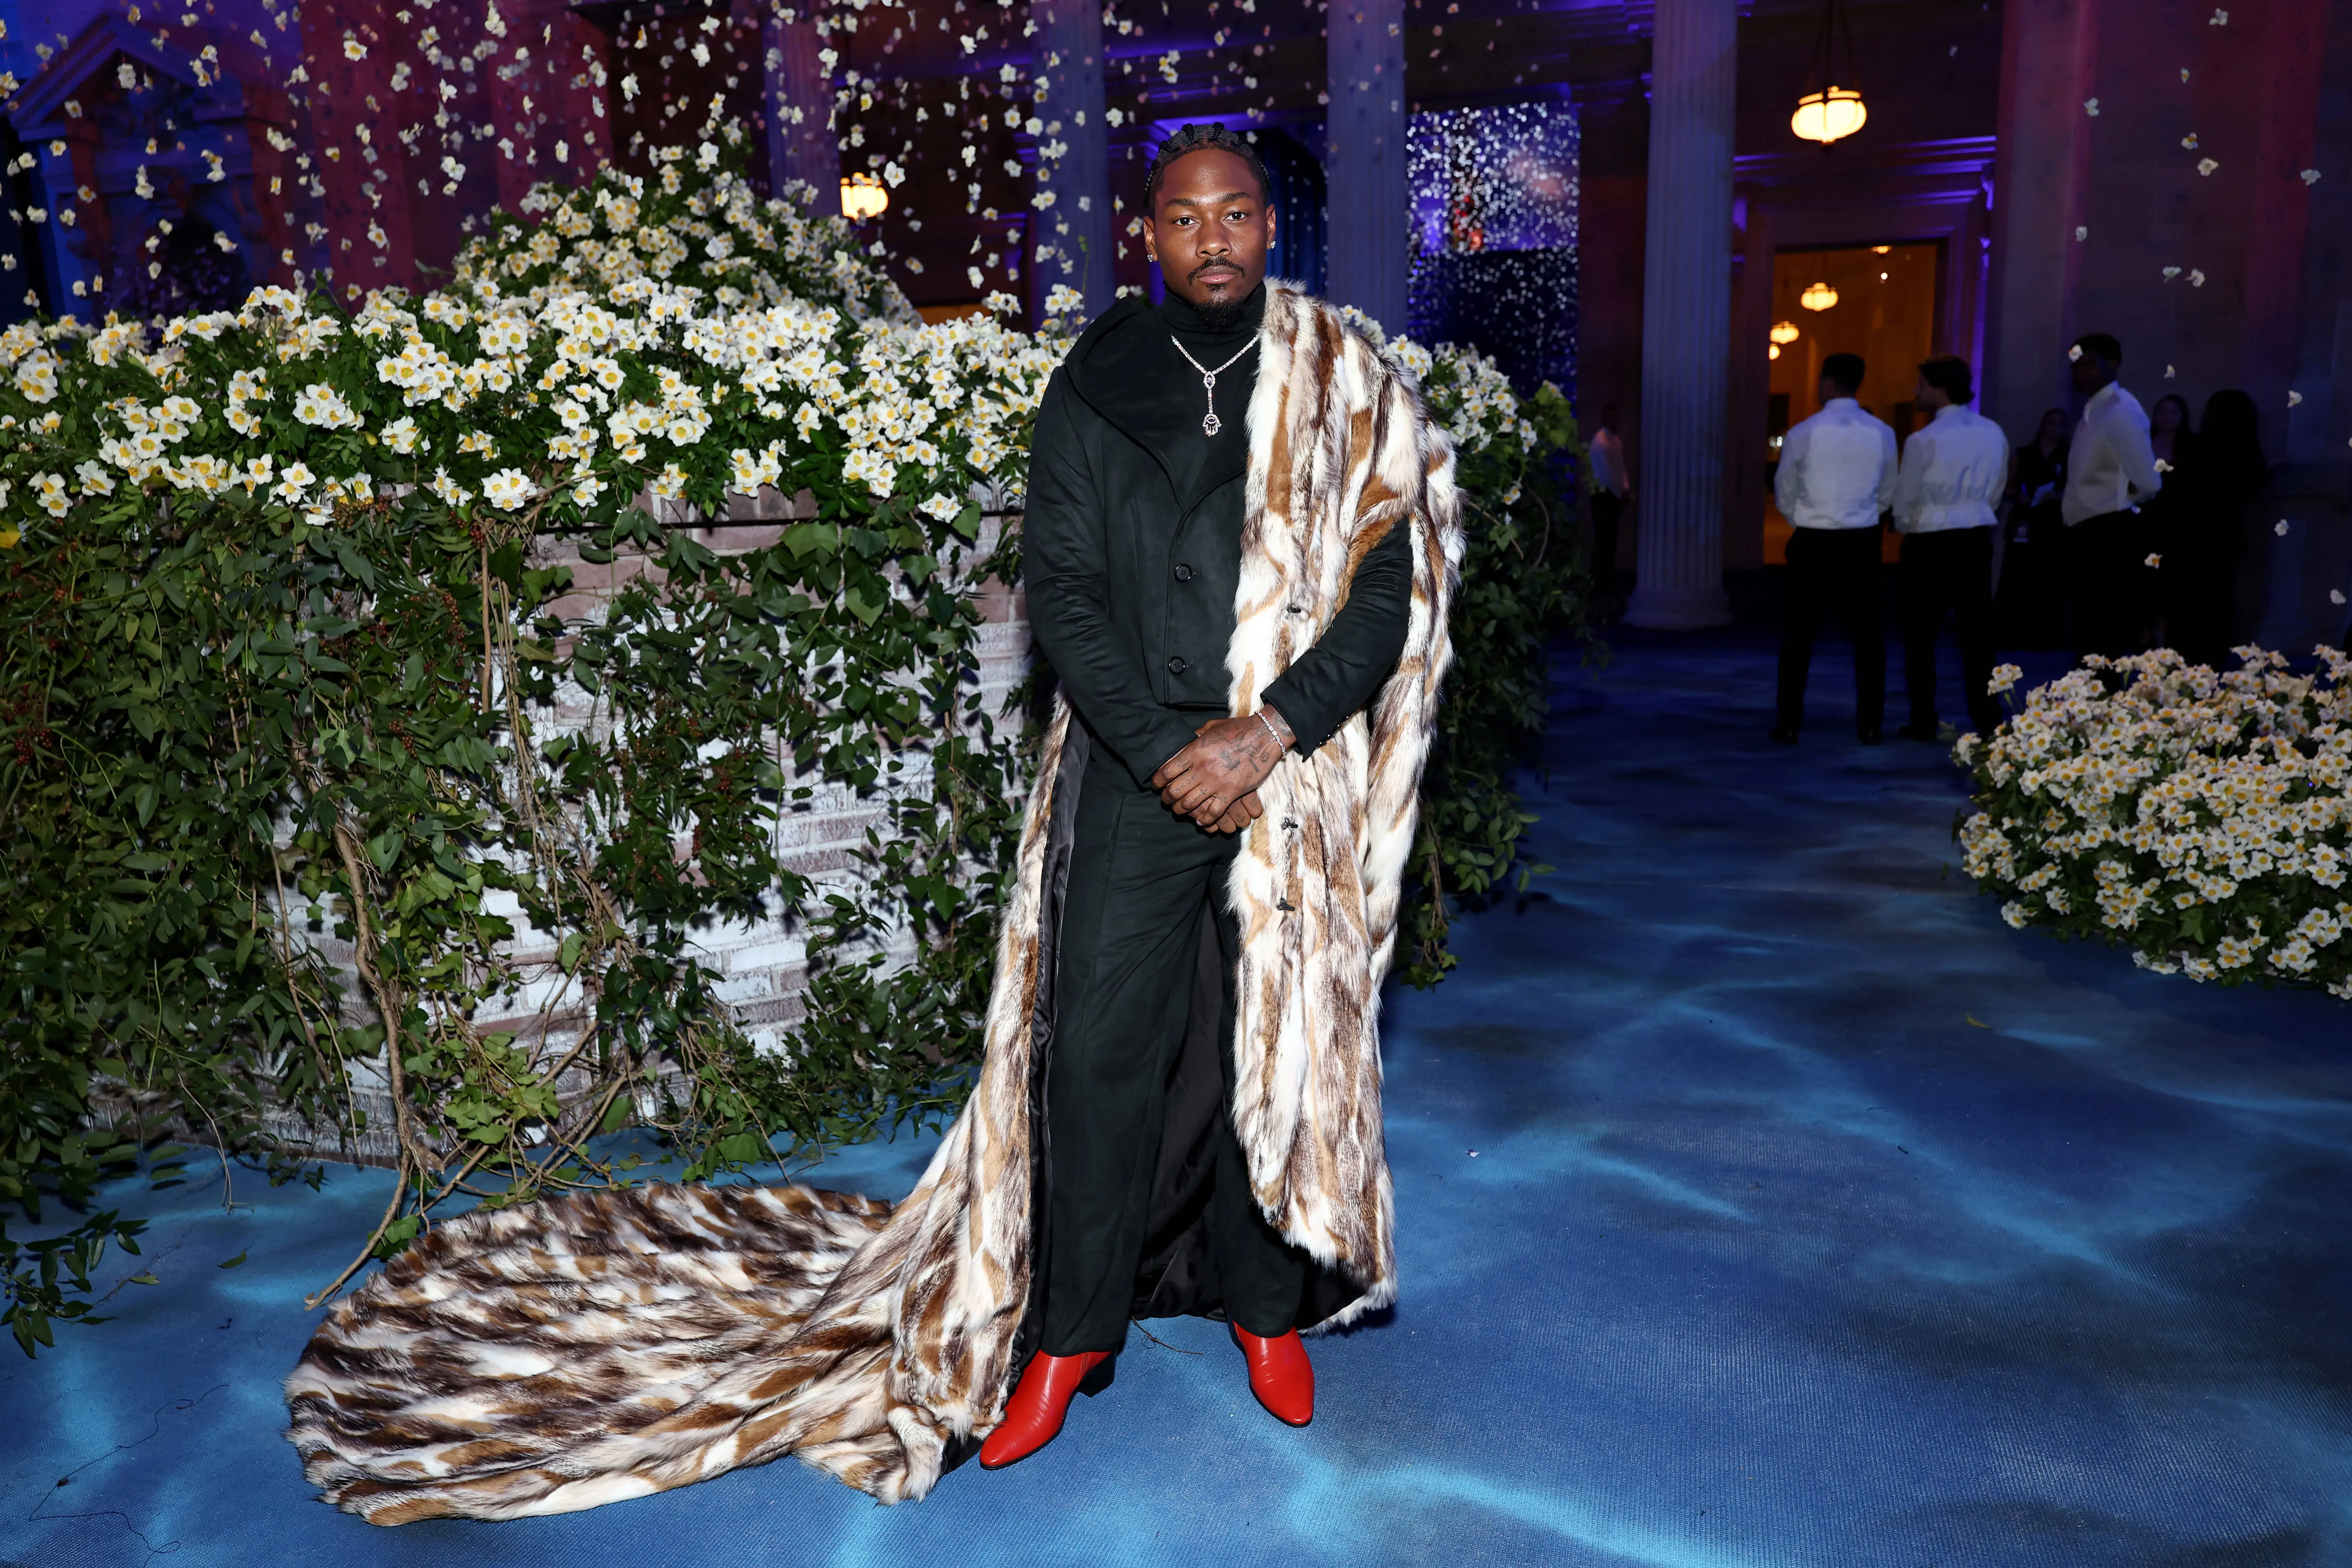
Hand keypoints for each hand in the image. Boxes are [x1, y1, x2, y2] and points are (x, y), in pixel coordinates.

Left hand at [1151, 710, 1288, 829]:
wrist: (1264, 736)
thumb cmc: (1238, 729)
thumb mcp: (1212, 727)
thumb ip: (1196, 736)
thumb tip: (1186, 741)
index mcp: (1194, 751)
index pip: (1166, 771)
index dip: (1157, 781)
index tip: (1157, 785)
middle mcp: (1201, 769)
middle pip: (1174, 791)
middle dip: (1167, 799)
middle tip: (1167, 801)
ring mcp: (1216, 782)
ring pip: (1190, 804)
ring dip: (1182, 810)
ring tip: (1180, 810)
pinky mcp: (1231, 792)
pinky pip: (1213, 812)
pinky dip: (1205, 819)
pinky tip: (1201, 820)